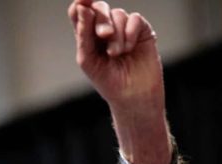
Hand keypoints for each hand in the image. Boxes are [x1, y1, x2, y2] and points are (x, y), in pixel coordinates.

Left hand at [69, 1, 183, 163]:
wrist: (132, 96)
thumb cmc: (107, 81)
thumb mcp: (87, 59)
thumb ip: (83, 33)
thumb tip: (83, 6)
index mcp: (88, 36)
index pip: (80, 11)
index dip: (81, 3)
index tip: (83, 1)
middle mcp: (105, 29)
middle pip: (99, 8)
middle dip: (101, 19)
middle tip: (103, 36)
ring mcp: (123, 29)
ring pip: (117, 14)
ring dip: (116, 34)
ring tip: (116, 54)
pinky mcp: (141, 31)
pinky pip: (134, 19)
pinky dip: (129, 32)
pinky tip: (127, 49)